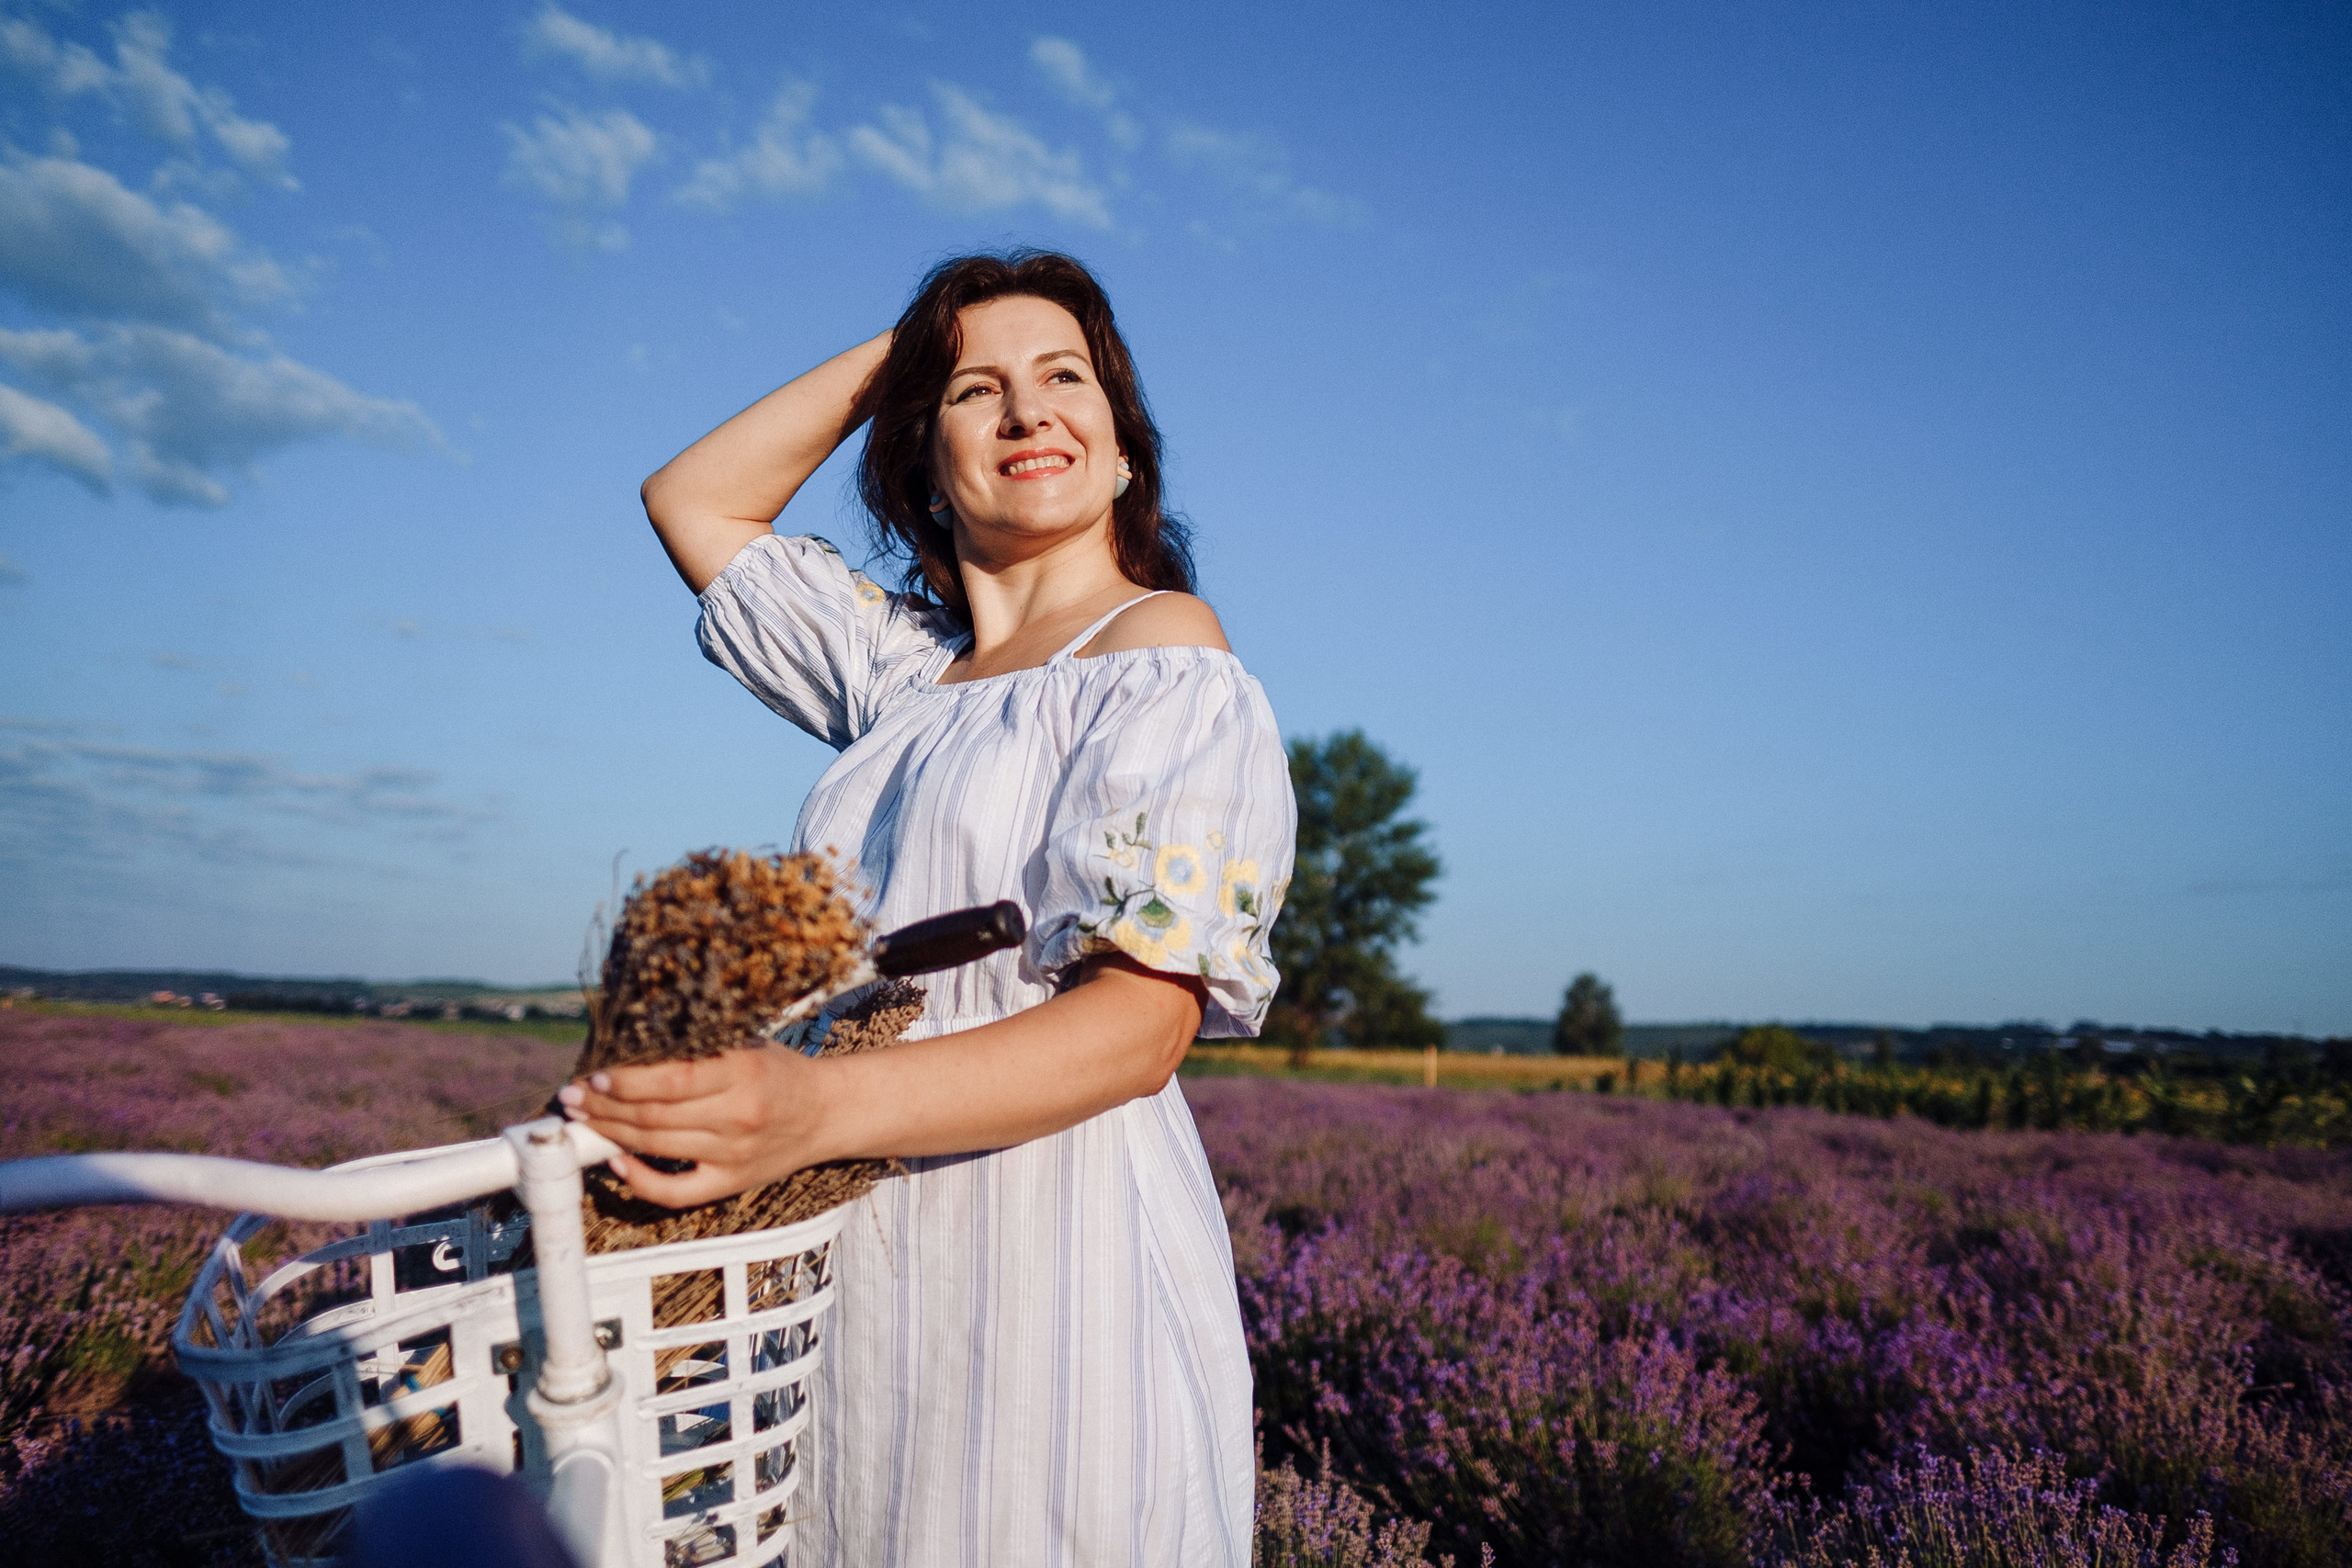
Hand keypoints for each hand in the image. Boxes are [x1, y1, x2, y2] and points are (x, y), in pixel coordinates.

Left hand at [557, 1044, 833, 1208]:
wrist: (828, 1113)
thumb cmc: (780, 1073)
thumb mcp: (747, 1046)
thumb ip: (698, 1049)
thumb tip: (630, 1050)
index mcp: (743, 1072)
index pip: (671, 1080)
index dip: (625, 1081)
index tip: (594, 1075)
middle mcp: (738, 1115)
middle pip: (654, 1115)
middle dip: (603, 1106)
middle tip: (572, 1098)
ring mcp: (734, 1153)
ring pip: (656, 1147)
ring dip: (611, 1133)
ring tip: (584, 1120)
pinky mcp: (732, 1182)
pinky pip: (677, 1192)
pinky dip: (641, 1182)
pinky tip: (618, 1164)